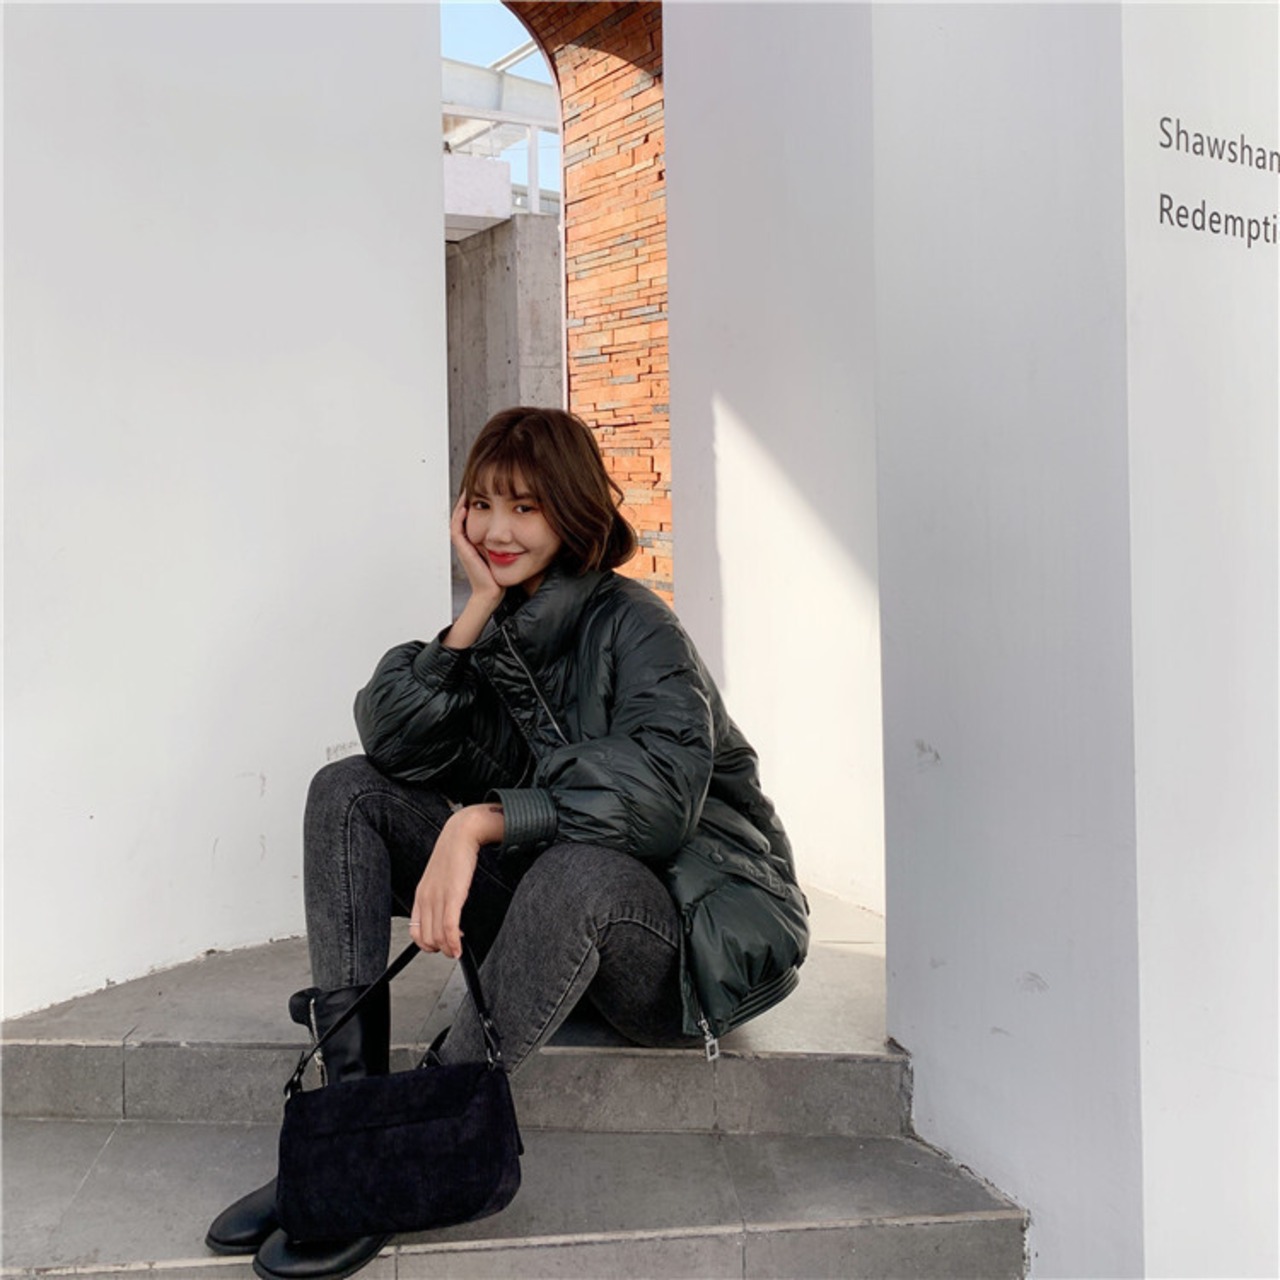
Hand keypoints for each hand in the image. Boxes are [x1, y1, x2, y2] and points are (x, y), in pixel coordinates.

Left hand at [408, 805, 503, 957]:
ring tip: (458, 948)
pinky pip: (449, 927)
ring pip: (437, 937)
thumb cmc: (454, 854)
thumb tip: (447, 915)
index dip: (428, 944)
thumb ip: (439, 896)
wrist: (461, 833)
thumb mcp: (440, 878)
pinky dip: (454, 943)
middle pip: (427, 939)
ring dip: (448, 949)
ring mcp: (437, 897)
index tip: (442, 944)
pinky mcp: (452, 895)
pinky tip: (459, 948)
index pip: (416, 932)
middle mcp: (426, 898)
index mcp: (421, 895)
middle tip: (453, 948)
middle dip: (441, 949)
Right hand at [450, 493, 501, 607]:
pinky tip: (465, 508)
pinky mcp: (463, 550)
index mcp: (475, 541)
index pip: (470, 517)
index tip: (480, 489)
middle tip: (471, 485)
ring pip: (456, 520)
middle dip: (466, 500)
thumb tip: (514, 525)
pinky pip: (457, 531)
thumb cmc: (498, 574)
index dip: (474, 503)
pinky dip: (459, 519)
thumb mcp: (502, 550)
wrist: (492, 591)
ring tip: (466, 492)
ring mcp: (464, 546)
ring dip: (460, 505)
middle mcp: (467, 542)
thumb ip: (504, 539)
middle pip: (461, 516)